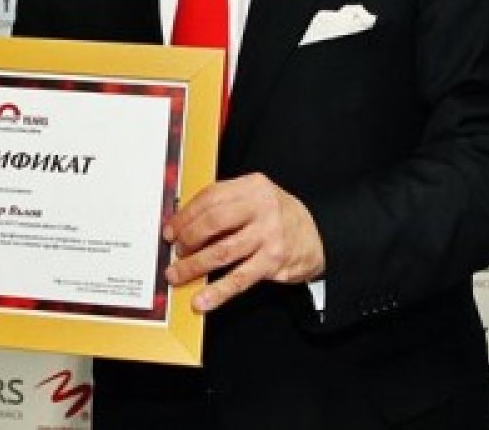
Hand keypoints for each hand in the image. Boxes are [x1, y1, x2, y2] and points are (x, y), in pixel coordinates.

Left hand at [163, 173, 324, 312]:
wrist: (317, 236)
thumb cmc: (276, 216)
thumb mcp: (255, 198)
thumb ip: (225, 205)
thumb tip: (183, 225)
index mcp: (252, 187)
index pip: (210, 197)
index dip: (185, 215)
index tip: (170, 230)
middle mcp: (262, 208)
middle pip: (213, 222)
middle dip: (188, 239)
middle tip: (175, 251)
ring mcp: (268, 236)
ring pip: (222, 252)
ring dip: (194, 266)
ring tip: (177, 275)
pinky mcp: (272, 262)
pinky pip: (239, 279)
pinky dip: (217, 292)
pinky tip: (202, 300)